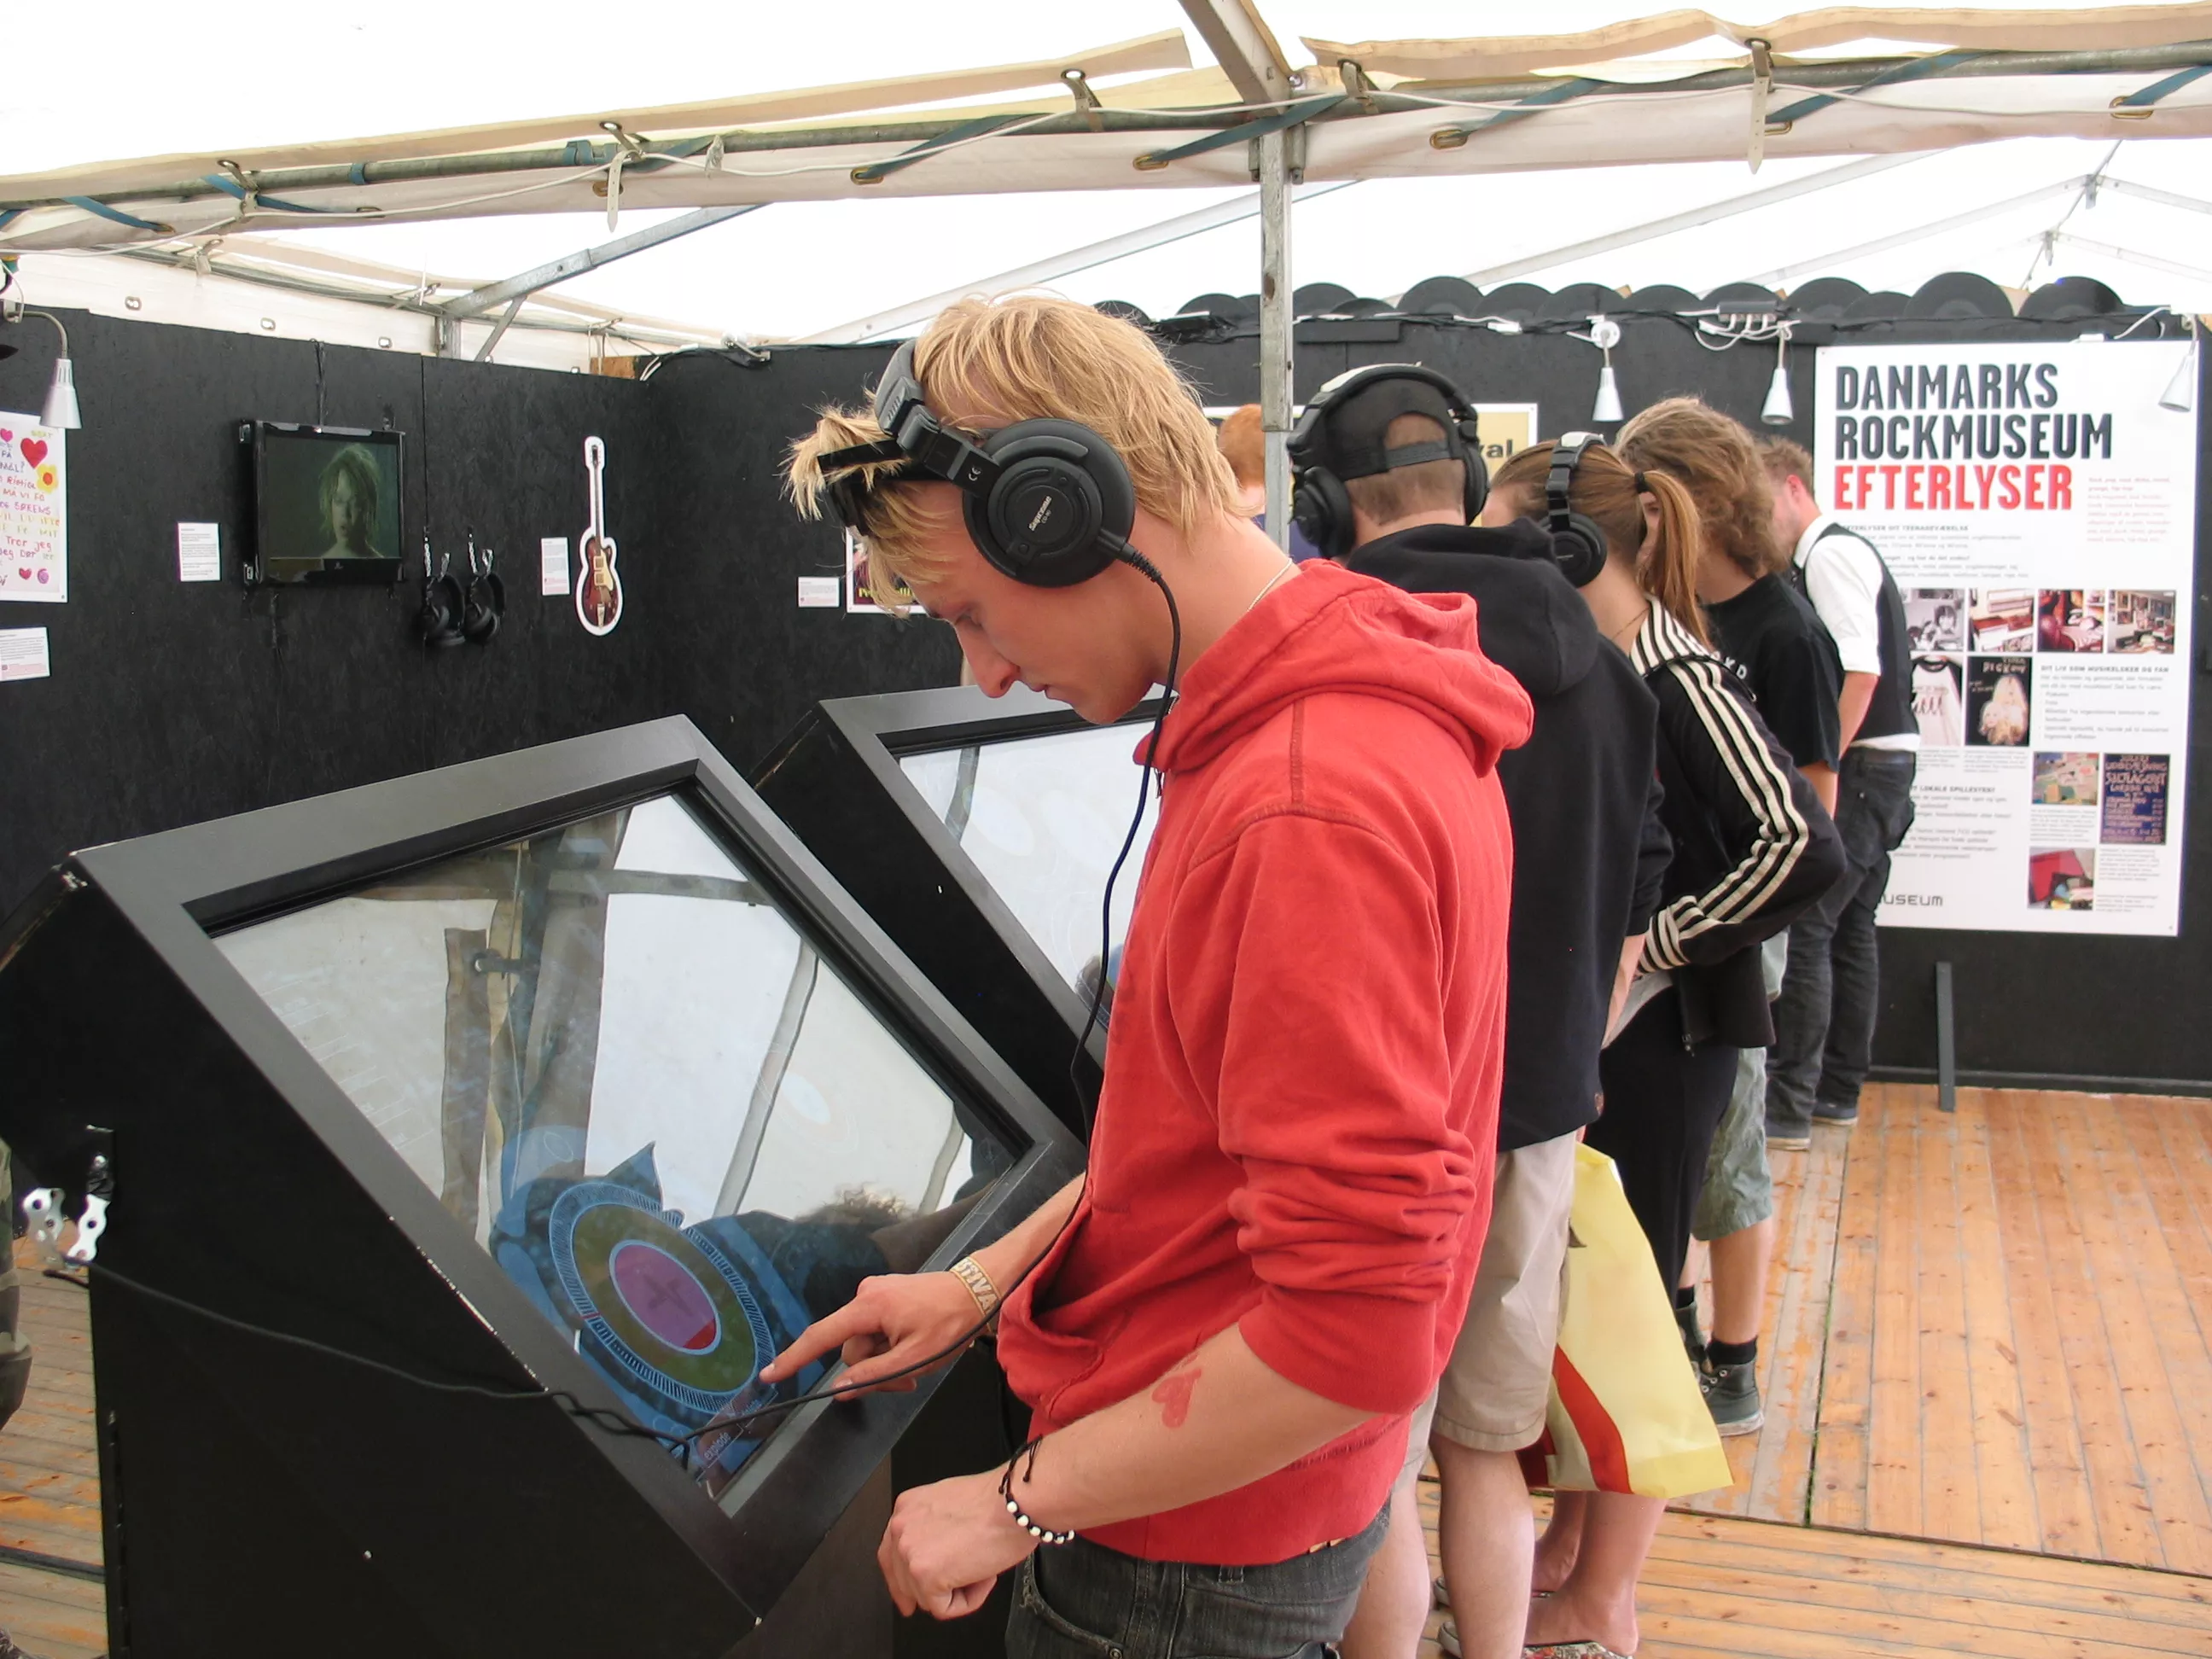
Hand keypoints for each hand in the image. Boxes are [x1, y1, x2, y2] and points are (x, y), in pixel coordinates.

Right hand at [759, 1271, 982, 1394]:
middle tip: (907, 1382)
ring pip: (865, 1344)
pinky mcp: (886, 1296)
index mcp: (868, 1307)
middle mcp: (865, 1295)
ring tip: (917, 1365)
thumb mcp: (914, 1359)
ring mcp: (876, 1294)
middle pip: (851, 1349)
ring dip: (886, 1361)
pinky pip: (876, 1331)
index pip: (821, 1337)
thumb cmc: (951, 1323)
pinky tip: (913, 1348)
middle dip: (873, 1371)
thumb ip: (873, 1375)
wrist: (979, 1290)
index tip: (769, 1374)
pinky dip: (890, 1347)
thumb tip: (838, 1389)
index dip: (794, 1359)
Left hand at [879, 1470, 1036, 1618]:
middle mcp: (901, 1528)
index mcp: (906, 1508)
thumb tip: (936, 1556)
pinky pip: (944, 1609)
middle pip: (905, 1582)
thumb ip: (932, 1529)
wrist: (1015, 1503)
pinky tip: (983, 1576)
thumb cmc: (997, 1502)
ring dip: (957, 1589)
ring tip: (981, 1565)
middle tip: (968, 1575)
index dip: (905, 1581)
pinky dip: (969, 1601)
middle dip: (935, 1588)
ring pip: (926, 1598)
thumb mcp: (950, 1505)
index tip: (909, 1601)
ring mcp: (910, 1553)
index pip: (892, 1555)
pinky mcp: (926, 1576)